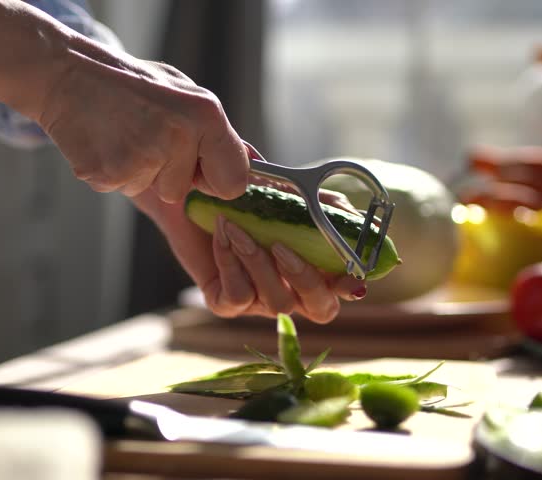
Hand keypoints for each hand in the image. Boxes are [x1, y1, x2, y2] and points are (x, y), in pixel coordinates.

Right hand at [37, 47, 248, 203]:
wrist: (66, 73)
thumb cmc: (129, 84)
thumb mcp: (182, 93)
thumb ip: (216, 132)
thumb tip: (254, 164)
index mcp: (206, 115)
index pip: (234, 182)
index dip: (215, 181)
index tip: (198, 170)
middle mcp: (179, 136)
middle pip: (183, 190)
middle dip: (167, 174)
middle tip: (143, 136)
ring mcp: (143, 157)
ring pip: (151, 189)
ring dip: (138, 171)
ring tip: (121, 134)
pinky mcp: (110, 173)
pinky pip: (121, 188)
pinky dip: (111, 172)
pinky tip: (103, 142)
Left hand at [133, 190, 366, 323]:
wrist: (192, 191)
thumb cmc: (245, 193)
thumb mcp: (287, 191)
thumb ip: (320, 204)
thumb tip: (349, 215)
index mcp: (313, 266)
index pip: (342, 289)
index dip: (350, 286)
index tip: (348, 277)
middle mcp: (291, 289)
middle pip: (320, 309)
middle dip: (305, 279)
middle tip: (282, 247)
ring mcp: (259, 300)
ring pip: (276, 302)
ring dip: (258, 262)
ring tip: (238, 227)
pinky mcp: (226, 302)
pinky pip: (238, 296)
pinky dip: (230, 262)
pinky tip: (223, 234)